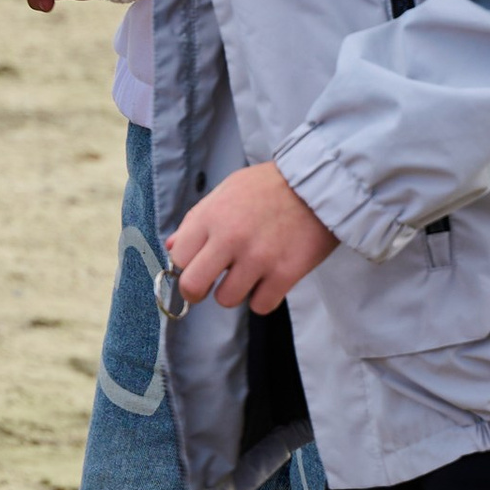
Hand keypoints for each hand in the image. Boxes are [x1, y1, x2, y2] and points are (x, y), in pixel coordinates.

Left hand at [167, 161, 335, 313]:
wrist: (317, 183)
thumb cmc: (268, 187)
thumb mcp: (226, 191)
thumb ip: (196, 219)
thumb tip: (171, 246)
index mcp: (212, 216)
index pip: (178, 258)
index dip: (185, 265)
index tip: (196, 265)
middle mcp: (230, 238)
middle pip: (193, 287)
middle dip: (197, 291)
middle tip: (210, 284)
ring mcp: (258, 258)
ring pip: (227, 300)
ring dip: (235, 292)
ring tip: (248, 274)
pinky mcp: (285, 273)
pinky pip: (261, 306)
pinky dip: (263, 297)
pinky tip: (269, 279)